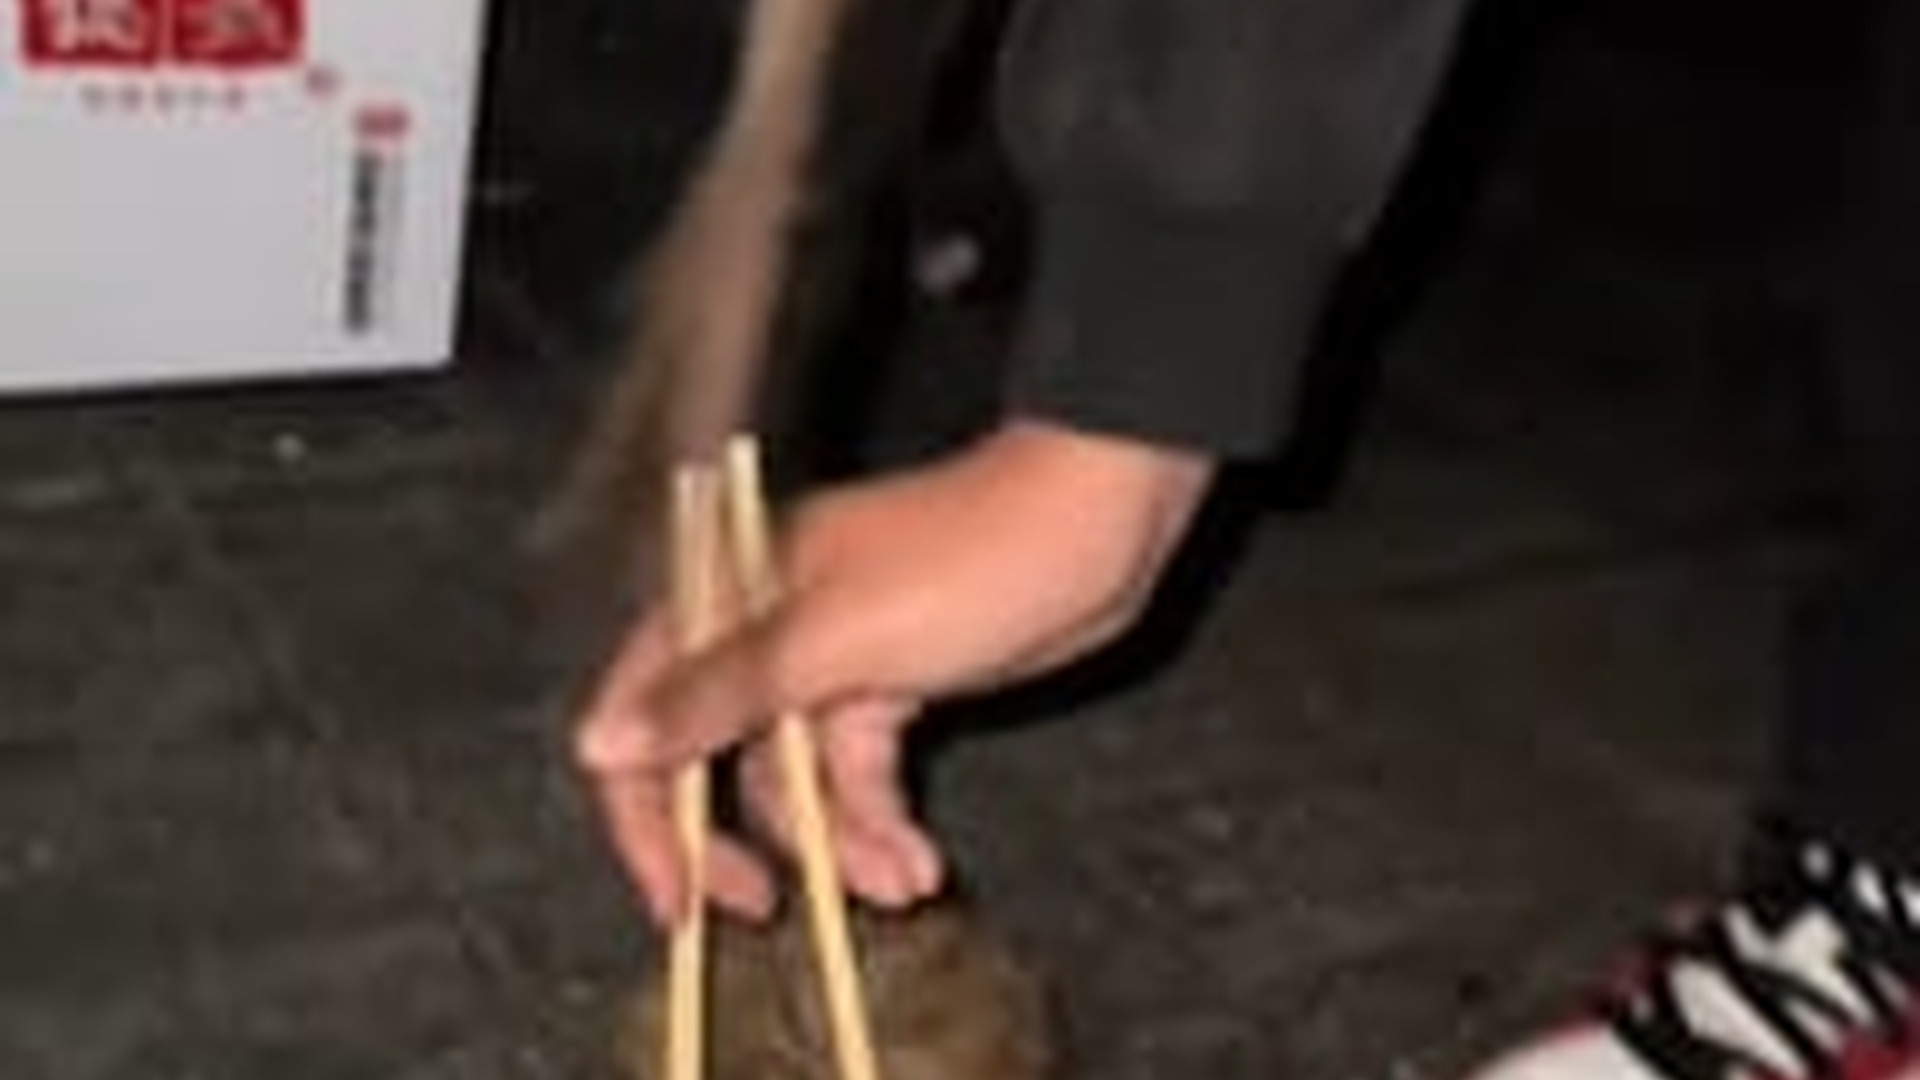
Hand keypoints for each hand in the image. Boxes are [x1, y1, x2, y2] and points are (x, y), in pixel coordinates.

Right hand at [573, 418, 1214, 926]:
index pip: (643, 713)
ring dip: (839, 843)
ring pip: (797, 782)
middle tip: (764, 910)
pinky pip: (860, 776)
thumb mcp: (834, 639)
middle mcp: (762, 632)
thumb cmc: (966, 563)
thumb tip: (598, 745)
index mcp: (728, 597)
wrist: (1096, 523)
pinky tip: (921, 866)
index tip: (676, 901)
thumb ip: (717, 696)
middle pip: (712, 760)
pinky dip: (884, 823)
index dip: (647, 814)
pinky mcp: (889, 691)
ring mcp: (828, 666)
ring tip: (902, 885)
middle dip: (739, 840)